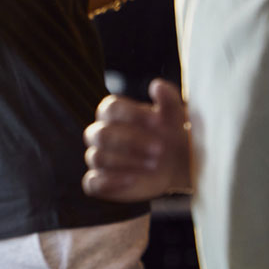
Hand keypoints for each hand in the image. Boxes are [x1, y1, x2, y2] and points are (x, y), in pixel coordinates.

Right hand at [83, 80, 191, 201]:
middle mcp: (101, 133)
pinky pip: (92, 183)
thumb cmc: (171, 136)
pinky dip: (110, 182)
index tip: (158, 122)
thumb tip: (157, 85)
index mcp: (113, 112)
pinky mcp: (99, 182)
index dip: (132, 114)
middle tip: (160, 149)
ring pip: (98, 157)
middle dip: (131, 142)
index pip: (111, 109)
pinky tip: (132, 180)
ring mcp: (98, 158)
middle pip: (102, 135)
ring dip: (126, 162)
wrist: (176, 167)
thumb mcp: (174, 118)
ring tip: (154, 166)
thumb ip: (168, 101)